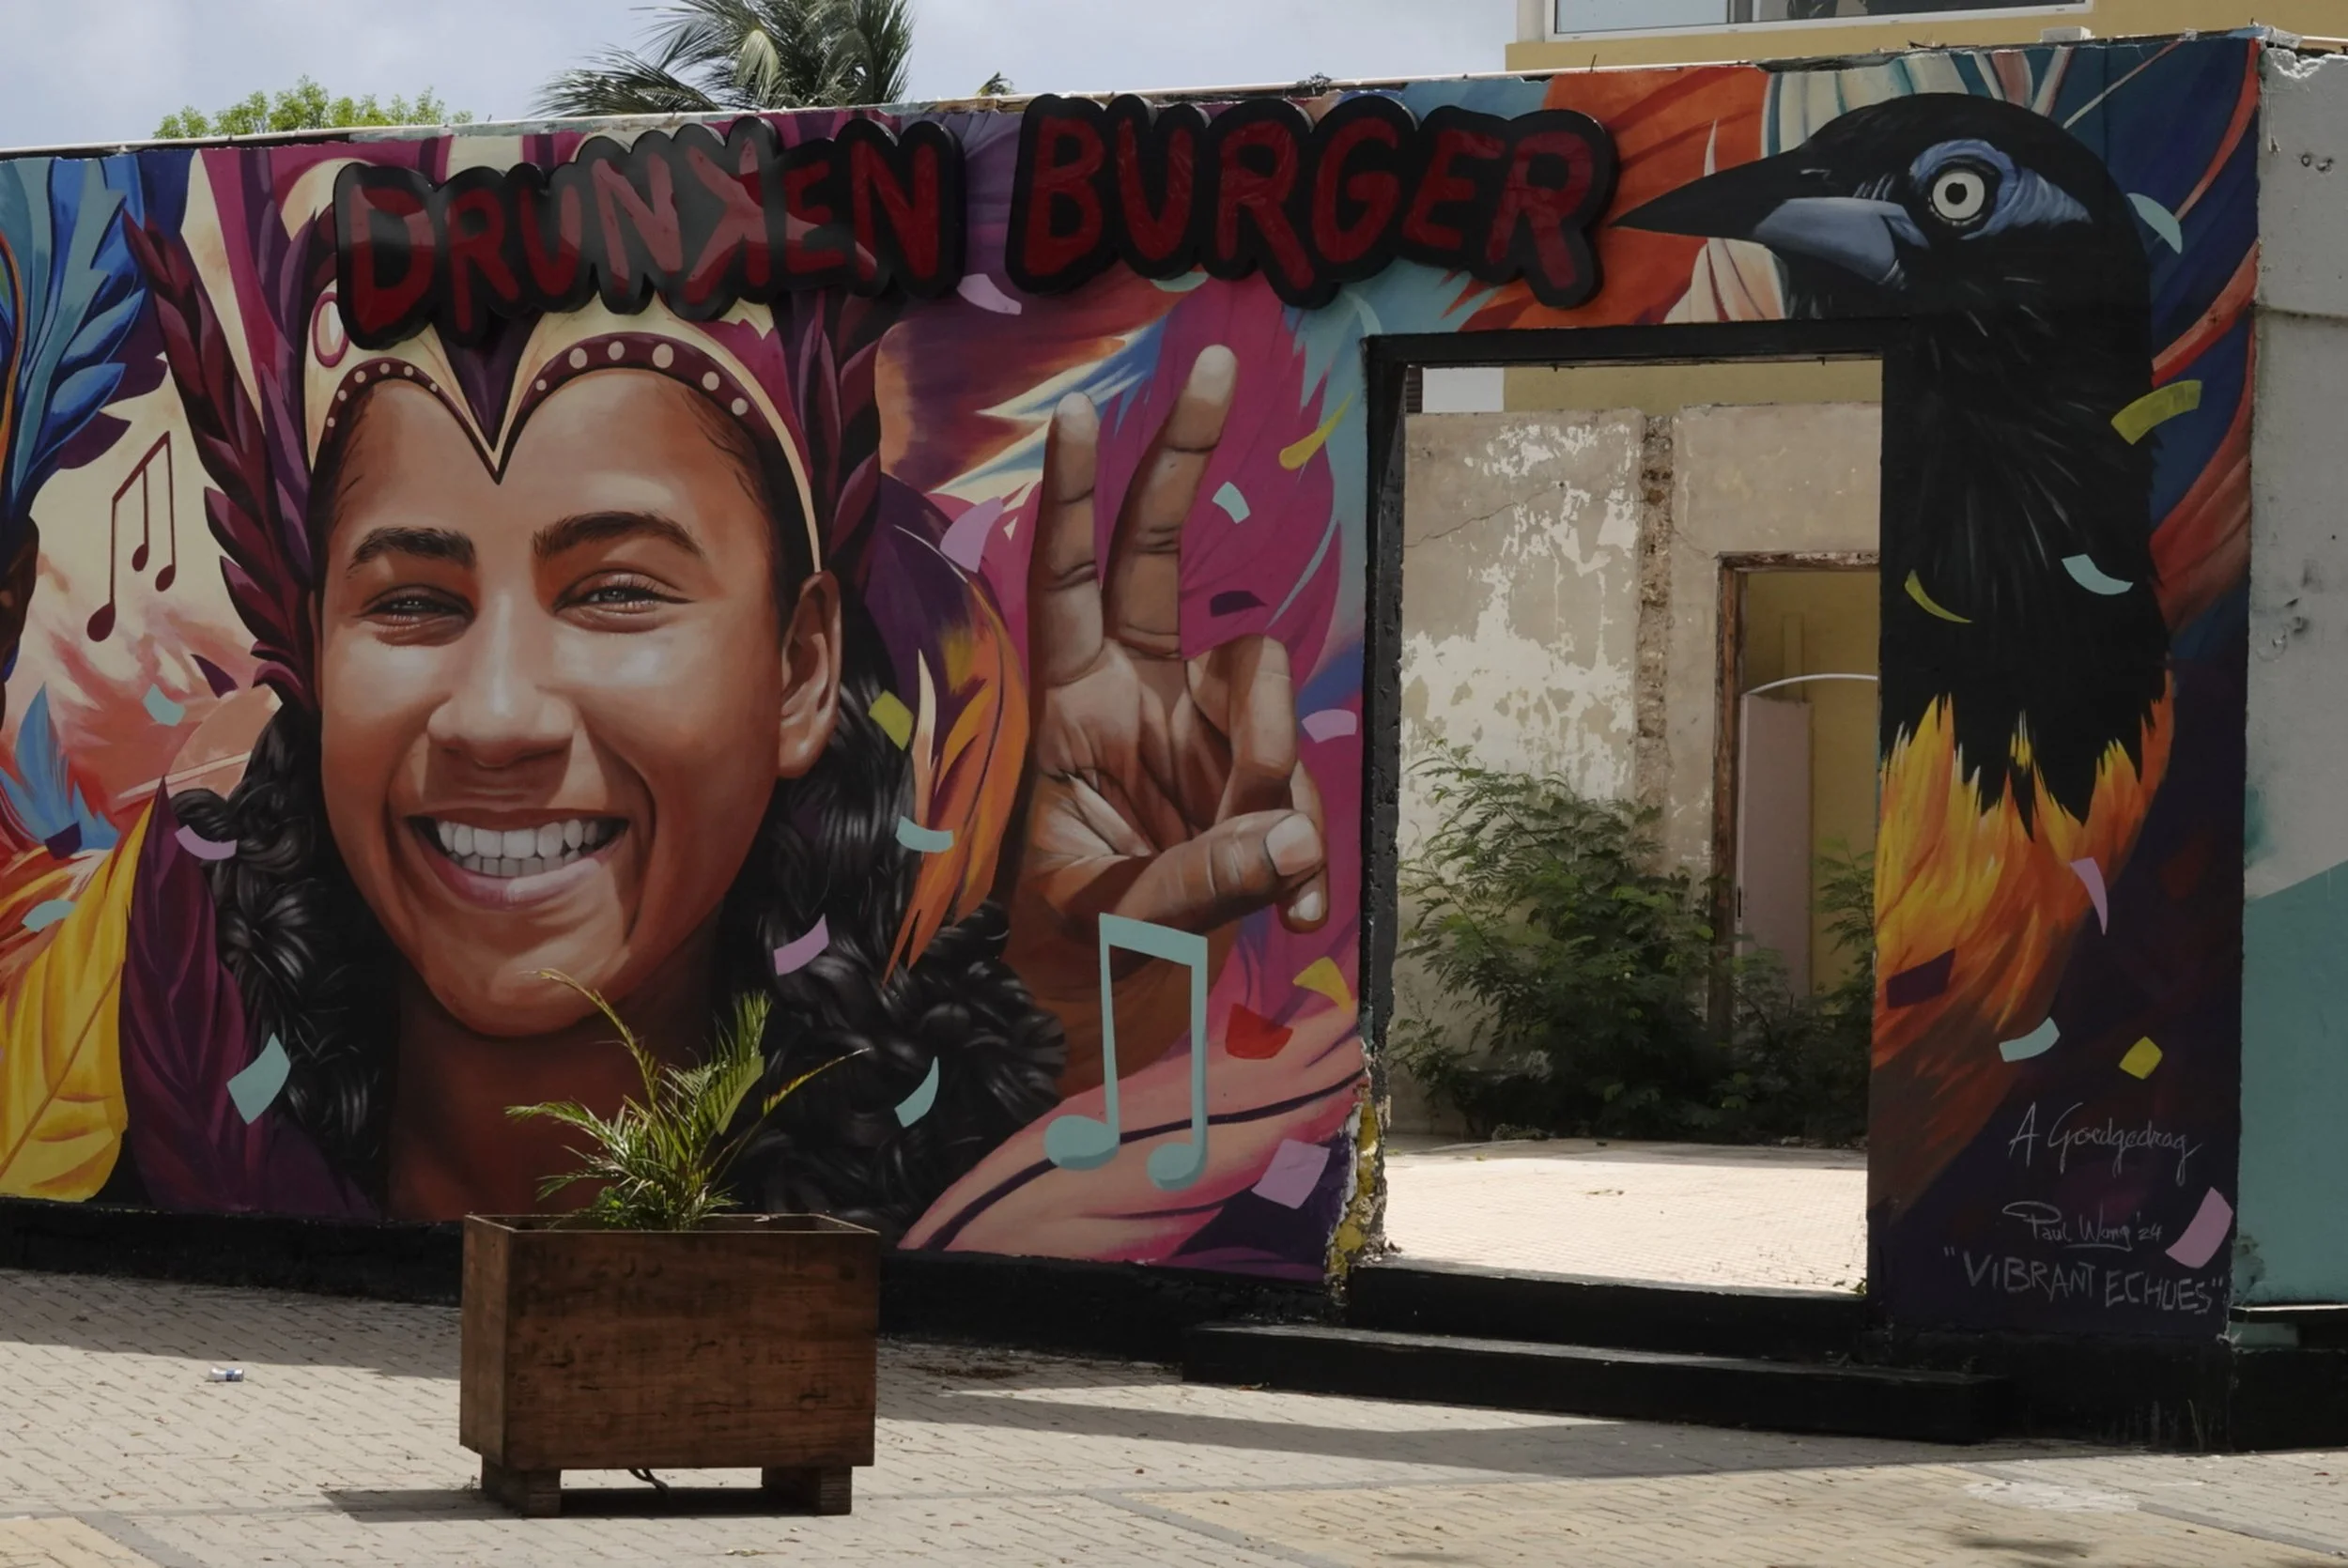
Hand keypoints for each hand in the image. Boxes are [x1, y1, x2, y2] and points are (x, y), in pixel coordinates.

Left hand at [1004, 346, 1327, 1094]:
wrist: (1111, 1008)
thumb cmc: (1076, 948)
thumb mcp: (1111, 920)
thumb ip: (1193, 882)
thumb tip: (1290, 840)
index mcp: (1073, 707)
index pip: (1067, 585)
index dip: (1077, 504)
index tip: (1083, 415)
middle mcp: (1140, 695)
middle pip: (1160, 554)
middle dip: (1181, 456)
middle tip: (1209, 360)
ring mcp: (1206, 731)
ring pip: (1262, 684)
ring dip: (1263, 767)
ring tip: (1251, 875)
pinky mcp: (1261, 781)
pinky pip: (1303, 782)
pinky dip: (1302, 849)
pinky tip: (1289, 913)